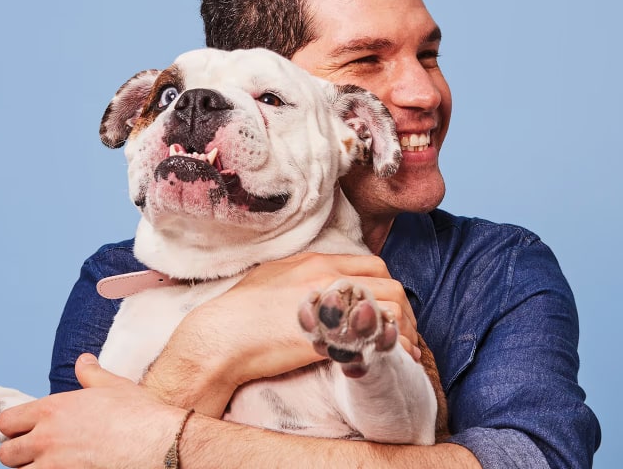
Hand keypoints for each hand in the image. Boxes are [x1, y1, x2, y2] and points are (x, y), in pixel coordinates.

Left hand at [0, 354, 184, 468]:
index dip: (16, 426)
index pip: (7, 422)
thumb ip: (91, 374)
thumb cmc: (138, 414)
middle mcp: (46, 439)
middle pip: (8, 454)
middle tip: (39, 452)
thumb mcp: (114, 386)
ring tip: (53, 463)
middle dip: (20, 453)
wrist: (157, 443)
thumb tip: (84, 361)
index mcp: (53, 410)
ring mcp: (54, 466)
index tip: (28, 430)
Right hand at [142, 252, 418, 413]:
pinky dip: (394, 346)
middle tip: (399, 332)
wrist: (219, 337)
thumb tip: (313, 282)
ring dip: (403, 328)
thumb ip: (299, 275)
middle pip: (391, 284)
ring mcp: (333, 304)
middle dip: (401, 309)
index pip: (373, 264)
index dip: (385, 287)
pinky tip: (392, 359)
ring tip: (400, 349)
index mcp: (315, 261)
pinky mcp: (334, 334)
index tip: (383, 309)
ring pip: (394, 306)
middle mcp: (329, 276)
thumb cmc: (236, 313)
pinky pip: (382, 333)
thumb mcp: (270, 278)